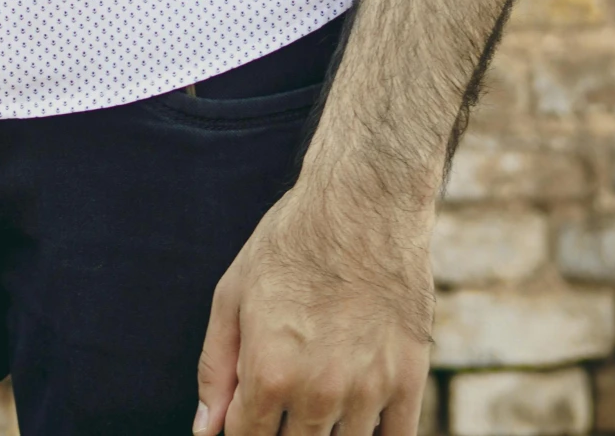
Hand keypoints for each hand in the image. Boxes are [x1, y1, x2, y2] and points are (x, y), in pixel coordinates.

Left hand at [193, 178, 432, 435]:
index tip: (251, 410)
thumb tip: (206, 430)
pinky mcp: (408, 380)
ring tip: (319, 390)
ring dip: (327, 430)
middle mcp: (318, 392)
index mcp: (269, 373)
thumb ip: (216, 368)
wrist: (363, 201)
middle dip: (283, 429)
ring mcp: (368, 390)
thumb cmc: (290, 242)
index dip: (243, 428)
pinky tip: (358, 414)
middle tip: (286, 393)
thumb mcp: (233, 294)